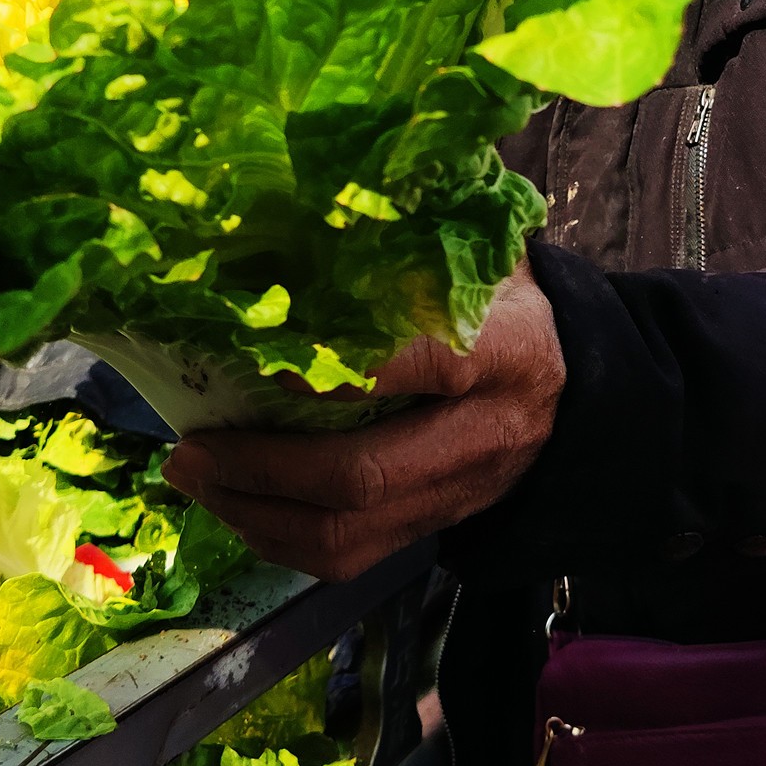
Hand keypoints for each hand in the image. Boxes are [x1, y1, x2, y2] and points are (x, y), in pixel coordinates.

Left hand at [162, 259, 563, 582]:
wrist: (575, 387)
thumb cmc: (505, 305)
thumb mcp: (478, 259)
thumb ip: (411, 243)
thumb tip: (301, 207)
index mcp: (501, 350)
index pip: (418, 365)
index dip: (333, 371)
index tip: (258, 357)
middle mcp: (482, 434)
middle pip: (365, 476)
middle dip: (262, 468)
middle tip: (191, 445)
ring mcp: (459, 493)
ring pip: (348, 534)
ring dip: (255, 513)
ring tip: (194, 476)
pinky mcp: (434, 527)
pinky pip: (350, 557)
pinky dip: (278, 539)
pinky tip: (233, 504)